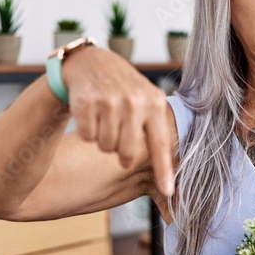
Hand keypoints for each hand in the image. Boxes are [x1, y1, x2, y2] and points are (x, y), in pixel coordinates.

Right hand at [62, 46, 175, 195]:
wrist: (92, 62)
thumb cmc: (124, 89)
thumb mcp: (146, 100)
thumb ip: (156, 128)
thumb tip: (167, 172)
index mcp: (154, 103)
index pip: (161, 143)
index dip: (164, 170)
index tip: (168, 192)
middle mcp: (134, 101)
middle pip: (126, 152)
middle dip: (120, 152)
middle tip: (117, 135)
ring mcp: (109, 100)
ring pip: (105, 146)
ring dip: (103, 140)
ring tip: (105, 120)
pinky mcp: (86, 101)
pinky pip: (87, 136)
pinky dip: (87, 131)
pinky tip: (91, 114)